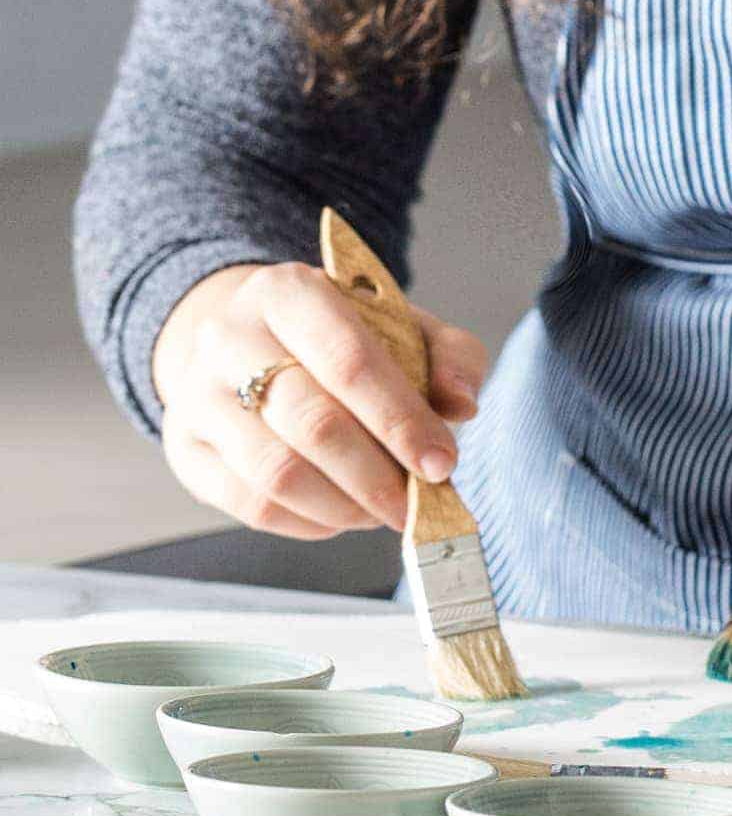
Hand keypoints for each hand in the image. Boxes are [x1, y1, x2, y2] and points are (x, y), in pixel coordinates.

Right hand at [153, 262, 487, 538]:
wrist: (250, 341)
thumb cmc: (340, 340)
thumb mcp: (403, 327)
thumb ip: (448, 357)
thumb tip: (462, 404)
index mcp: (288, 291)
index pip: (349, 361)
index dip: (401, 420)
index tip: (442, 462)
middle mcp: (229, 336)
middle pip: (313, 423)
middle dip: (378, 477)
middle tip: (419, 503)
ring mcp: (197, 394)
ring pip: (277, 472)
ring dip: (346, 507)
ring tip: (384, 511)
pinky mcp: (185, 448)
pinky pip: (251, 504)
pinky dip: (310, 523)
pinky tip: (344, 514)